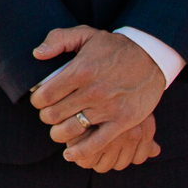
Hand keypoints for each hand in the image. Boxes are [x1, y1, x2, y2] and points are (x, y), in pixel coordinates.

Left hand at [30, 26, 166, 167]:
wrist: (151, 57)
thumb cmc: (113, 47)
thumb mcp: (85, 34)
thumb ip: (57, 40)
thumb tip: (36, 54)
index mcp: (80, 70)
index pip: (46, 94)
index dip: (37, 100)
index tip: (39, 101)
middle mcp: (92, 91)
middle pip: (55, 113)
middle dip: (46, 117)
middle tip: (48, 116)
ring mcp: (109, 108)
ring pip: (72, 129)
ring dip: (58, 134)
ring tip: (57, 132)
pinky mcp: (124, 121)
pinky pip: (98, 142)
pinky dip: (81, 152)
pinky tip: (70, 154)